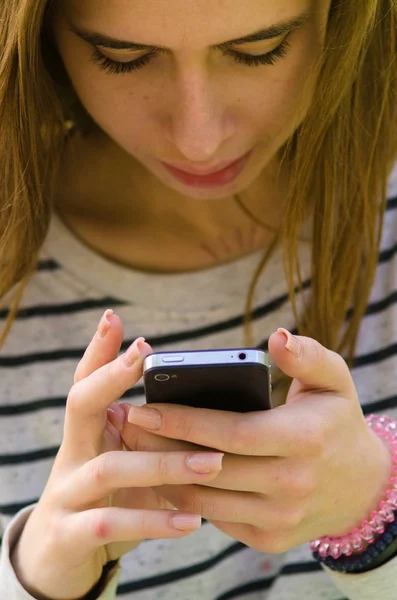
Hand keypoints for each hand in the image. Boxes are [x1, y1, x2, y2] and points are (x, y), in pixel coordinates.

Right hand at [11, 312, 222, 599]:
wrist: (58, 557)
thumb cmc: (106, 497)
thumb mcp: (125, 462)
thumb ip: (153, 439)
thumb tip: (213, 413)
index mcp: (88, 432)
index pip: (87, 382)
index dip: (98, 350)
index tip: (115, 317)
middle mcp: (73, 454)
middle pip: (81, 405)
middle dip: (111, 376)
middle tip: (145, 355)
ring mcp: (67, 493)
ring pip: (109, 468)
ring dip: (163, 462)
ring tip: (213, 461)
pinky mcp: (71, 534)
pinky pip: (111, 524)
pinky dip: (153, 521)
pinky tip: (192, 520)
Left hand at [124, 329, 391, 553]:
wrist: (359, 486)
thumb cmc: (337, 423)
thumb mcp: (335, 381)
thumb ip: (308, 356)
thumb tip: (277, 337)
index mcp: (304, 439)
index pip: (234, 432)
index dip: (186, 420)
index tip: (145, 405)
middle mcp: (292, 484)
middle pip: (210, 467)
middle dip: (160, 445)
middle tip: (126, 421)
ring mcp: (279, 517)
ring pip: (205, 500)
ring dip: (163, 474)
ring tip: (134, 445)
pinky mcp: (268, 539)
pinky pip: (214, 518)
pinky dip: (185, 497)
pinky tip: (162, 473)